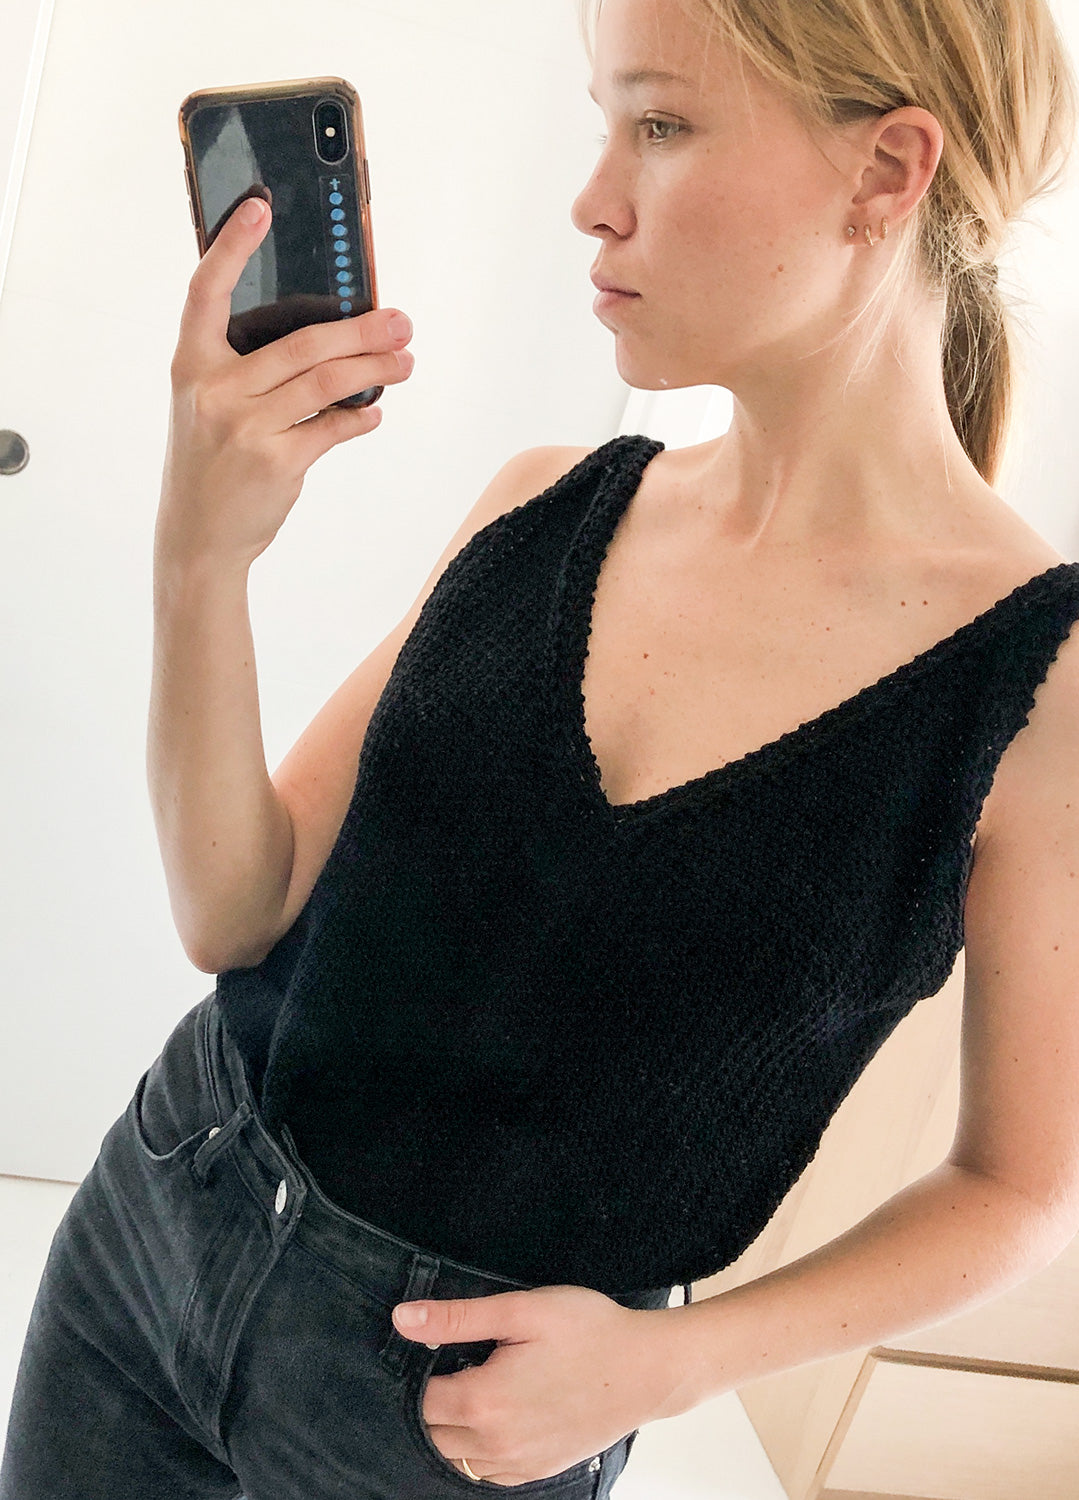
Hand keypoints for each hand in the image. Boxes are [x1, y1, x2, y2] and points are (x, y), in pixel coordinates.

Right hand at [159, 194, 415, 569]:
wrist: (198, 537)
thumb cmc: (209, 464)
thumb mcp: (208, 407)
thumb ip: (248, 370)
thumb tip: (328, 342)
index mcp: (192, 365)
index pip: (206, 292)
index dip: (231, 246)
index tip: (260, 207)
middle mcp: (216, 390)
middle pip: (302, 343)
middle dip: (361, 331)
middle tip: (401, 322)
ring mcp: (246, 426)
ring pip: (327, 382)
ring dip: (375, 370)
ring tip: (405, 361)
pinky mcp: (277, 461)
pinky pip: (333, 428)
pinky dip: (359, 418)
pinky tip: (374, 412)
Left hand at [392, 1283, 684, 1486]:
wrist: (648, 1369)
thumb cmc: (588, 1331)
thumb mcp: (521, 1309)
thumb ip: (457, 1318)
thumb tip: (402, 1318)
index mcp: (483, 1402)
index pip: (418, 1400)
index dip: (414, 1372)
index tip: (429, 1347)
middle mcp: (494, 1444)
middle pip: (429, 1434)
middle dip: (427, 1403)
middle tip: (446, 1364)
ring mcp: (517, 1465)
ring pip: (454, 1459)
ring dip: (448, 1430)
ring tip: (467, 1387)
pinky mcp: (537, 1471)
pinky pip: (484, 1473)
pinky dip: (474, 1450)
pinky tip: (490, 1417)